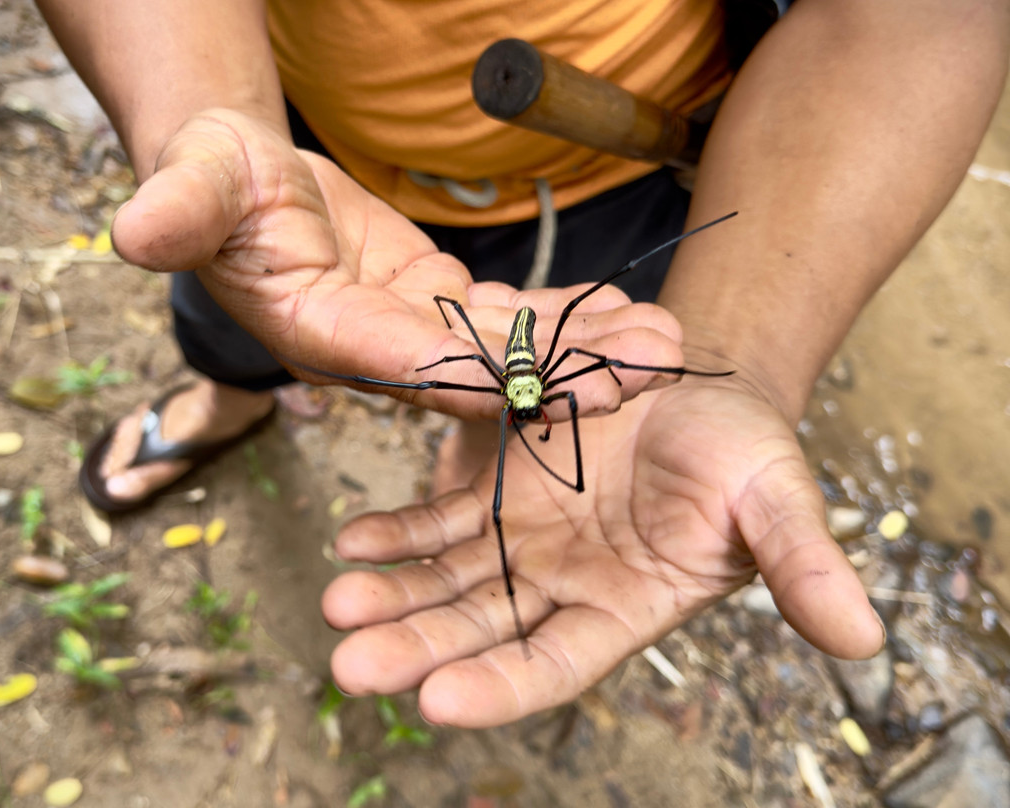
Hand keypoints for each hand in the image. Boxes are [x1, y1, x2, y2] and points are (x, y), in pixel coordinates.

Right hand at [110, 108, 686, 418]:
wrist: (245, 183)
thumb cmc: (214, 182)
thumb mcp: (194, 185)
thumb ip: (178, 211)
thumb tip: (133, 231)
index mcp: (318, 334)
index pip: (397, 359)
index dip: (463, 372)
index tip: (536, 386)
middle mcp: (373, 353)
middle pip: (473, 371)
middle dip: (557, 377)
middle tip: (645, 376)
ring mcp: (411, 337)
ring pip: (506, 352)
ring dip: (584, 352)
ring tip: (665, 348)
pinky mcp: (437, 312)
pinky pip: (509, 322)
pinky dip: (566, 321)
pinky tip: (628, 319)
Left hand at [321, 375, 885, 727]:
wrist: (696, 386)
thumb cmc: (741, 450)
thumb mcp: (776, 500)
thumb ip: (803, 565)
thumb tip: (864, 641)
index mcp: (623, 608)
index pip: (554, 665)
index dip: (499, 686)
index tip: (437, 702)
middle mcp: (560, 588)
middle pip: (479, 633)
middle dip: (416, 650)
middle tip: (351, 666)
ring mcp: (521, 543)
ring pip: (445, 583)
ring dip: (390, 595)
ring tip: (337, 603)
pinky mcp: (494, 494)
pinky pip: (436, 521)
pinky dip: (396, 532)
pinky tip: (356, 538)